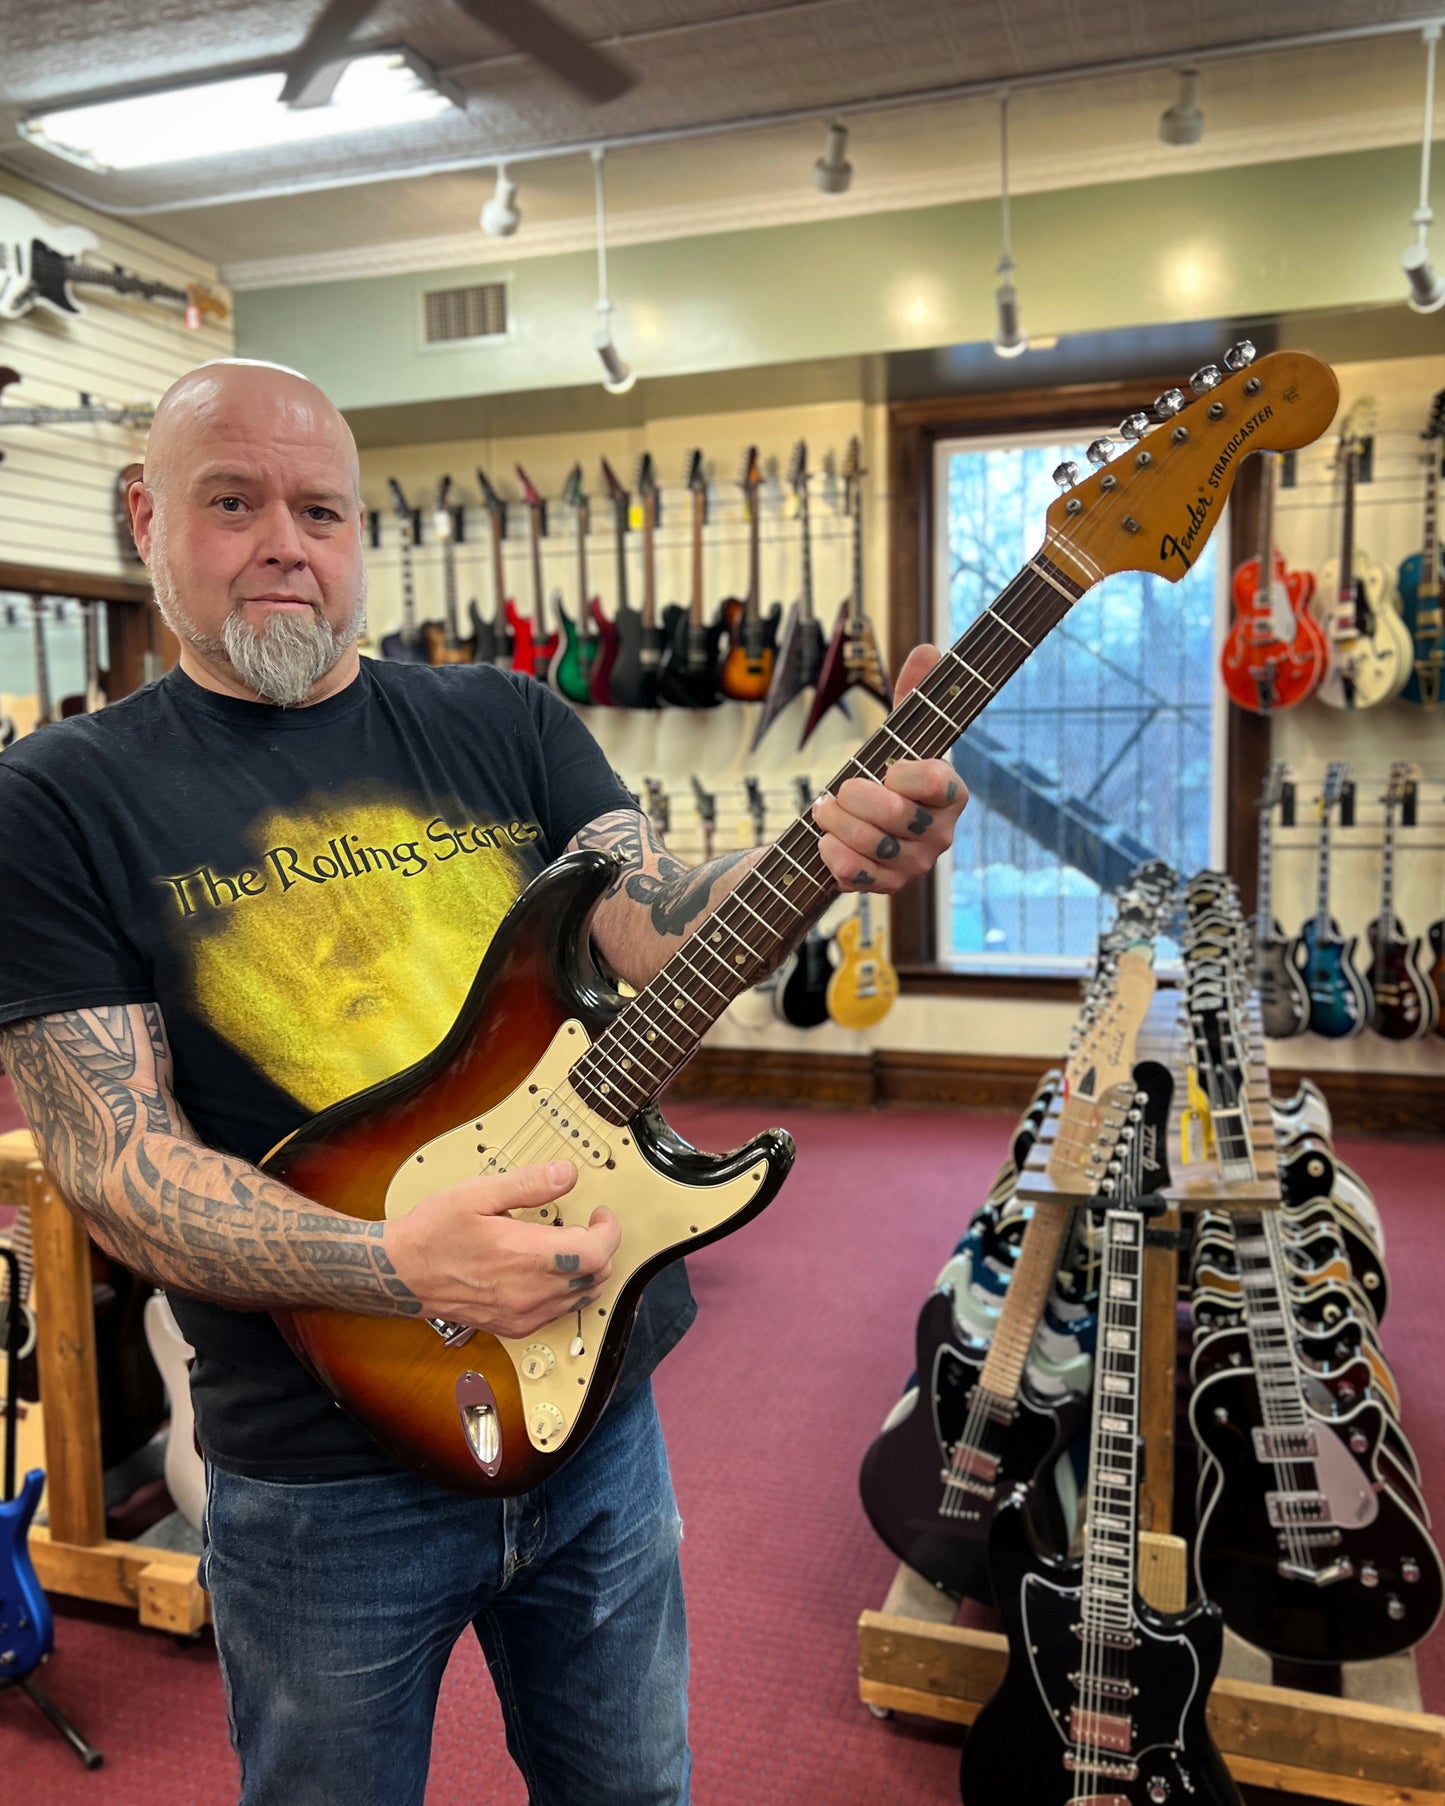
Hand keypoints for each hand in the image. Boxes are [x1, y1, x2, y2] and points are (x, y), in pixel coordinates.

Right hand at [382, 1161, 619, 1337]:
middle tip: (586, 1226)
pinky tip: (550, 1270)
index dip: (608, 1231)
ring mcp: (522, 1313)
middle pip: (596, 1276)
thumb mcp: (478, 1193)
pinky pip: (560, 1313)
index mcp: (524, 1255)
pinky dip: (567, 1291)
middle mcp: (528, 1291)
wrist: (402, 1273)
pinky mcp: (514, 1326)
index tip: (600, 1215)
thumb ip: (528, 1183)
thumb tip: (565, 1173)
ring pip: (582, 1298)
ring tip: (570, 1246)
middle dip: (601, 1247)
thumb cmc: (434, 1232)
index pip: (595, 1254)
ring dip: (587, 1271)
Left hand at [810, 644, 968, 893]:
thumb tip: (927, 649)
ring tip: (824, 807)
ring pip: (873, 844)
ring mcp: (915, 864)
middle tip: (840, 786)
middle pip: (898, 814)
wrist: (861, 824)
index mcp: (952, 794)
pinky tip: (825, 840)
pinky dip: (833, 855)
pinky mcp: (887, 887)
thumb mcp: (899, 734)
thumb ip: (915, 694)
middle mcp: (941, 834)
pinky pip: (857, 875)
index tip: (888, 766)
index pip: (938, 782)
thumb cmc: (887, 773)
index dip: (906, 772)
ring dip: (837, 822)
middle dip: (857, 795)